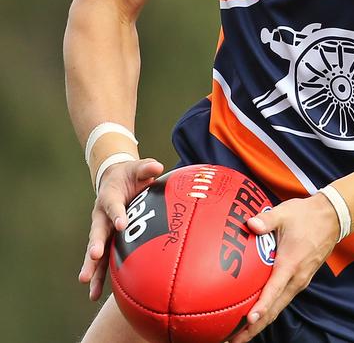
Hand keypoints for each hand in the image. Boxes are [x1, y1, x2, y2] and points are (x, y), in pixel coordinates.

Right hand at [78, 157, 163, 299]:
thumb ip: (146, 167)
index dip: (117, 213)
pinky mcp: (107, 243)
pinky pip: (103, 261)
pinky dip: (99, 277)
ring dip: (92, 266)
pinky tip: (95, 296)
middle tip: (94, 255)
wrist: (115, 180)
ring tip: (86, 282)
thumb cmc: (130, 175)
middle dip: (96, 244)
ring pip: (96, 251)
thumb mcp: (138, 168)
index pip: (113, 205)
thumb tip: (157, 166)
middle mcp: (102, 216)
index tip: (122, 224)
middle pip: (97, 231)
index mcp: (110, 196)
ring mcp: (103, 231)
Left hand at [228, 192, 339, 342]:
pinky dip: (269, 310)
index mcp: (290, 264)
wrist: (333, 217)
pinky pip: (283, 299)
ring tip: (241, 334)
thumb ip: (267, 220)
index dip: (261, 306)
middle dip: (254, 327)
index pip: (274, 290)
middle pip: (274, 309)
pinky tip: (257, 314)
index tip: (248, 319)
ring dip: (261, 322)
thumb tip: (250, 224)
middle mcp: (296, 279)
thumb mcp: (285, 213)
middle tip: (234, 339)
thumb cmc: (307, 215)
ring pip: (279, 307)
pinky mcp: (301, 279)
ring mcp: (300, 281)